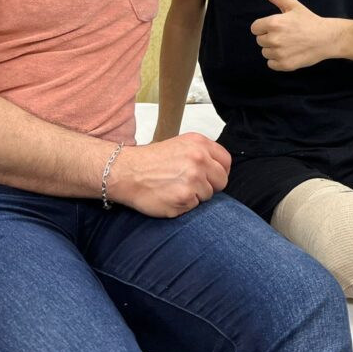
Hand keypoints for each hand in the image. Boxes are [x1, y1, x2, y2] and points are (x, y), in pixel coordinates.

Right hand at [110, 133, 230, 217]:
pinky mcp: (185, 198)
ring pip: (208, 196)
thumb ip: (202, 154)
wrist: (126, 172)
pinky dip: (183, 205)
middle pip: (222, 181)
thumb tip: (218, 169)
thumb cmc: (150, 161)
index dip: (220, 171)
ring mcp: (193, 180)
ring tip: (174, 188)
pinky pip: (193, 207)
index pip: (226, 161)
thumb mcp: (180, 145)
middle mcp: (199, 160)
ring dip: (194, 196)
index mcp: (199, 143)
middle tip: (191, 185)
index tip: (212, 177)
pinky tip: (168, 196)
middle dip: (210, 186)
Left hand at [250, 0, 336, 70]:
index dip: (264, 27)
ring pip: (265, 52)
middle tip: (286, 35)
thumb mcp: (293, 5)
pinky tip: (290, 53)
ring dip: (274, 50)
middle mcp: (274, 39)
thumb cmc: (309, 20)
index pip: (255, 28)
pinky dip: (278, 61)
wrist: (326, 38)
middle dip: (269, 38)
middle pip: (260, 41)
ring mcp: (280, 53)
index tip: (277, 27)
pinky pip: (271, 64)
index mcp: (273, 23)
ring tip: (289, 44)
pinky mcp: (285, 65)